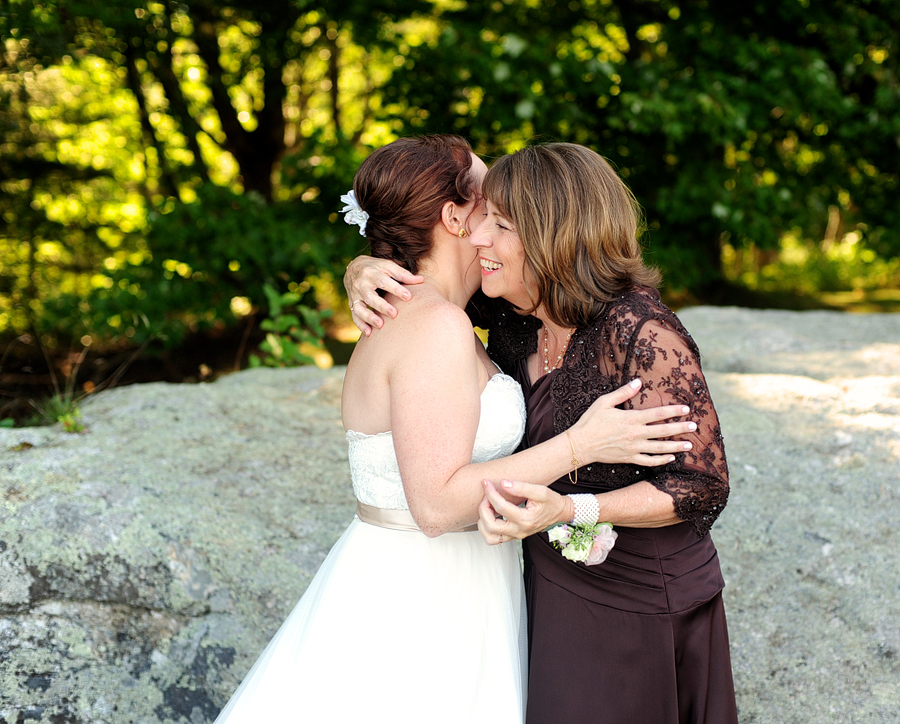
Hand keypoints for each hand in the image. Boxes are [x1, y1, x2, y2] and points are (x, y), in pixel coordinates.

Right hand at [344, 256, 423, 335]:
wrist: (353, 268)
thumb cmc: (377, 268)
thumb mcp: (388, 266)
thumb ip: (403, 274)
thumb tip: (421, 280)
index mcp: (371, 272)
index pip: (383, 281)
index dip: (396, 289)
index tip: (408, 297)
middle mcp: (361, 284)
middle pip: (370, 296)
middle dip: (381, 306)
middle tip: (394, 314)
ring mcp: (354, 295)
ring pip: (360, 308)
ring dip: (369, 317)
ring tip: (380, 325)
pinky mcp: (351, 304)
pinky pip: (354, 316)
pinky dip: (360, 325)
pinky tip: (369, 333)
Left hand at [478, 480, 569, 544]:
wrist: (560, 513)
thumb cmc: (551, 501)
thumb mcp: (540, 491)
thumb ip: (521, 487)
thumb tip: (503, 483)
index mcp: (526, 520)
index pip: (501, 507)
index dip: (490, 493)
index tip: (486, 483)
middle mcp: (519, 531)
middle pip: (491, 525)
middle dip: (483, 508)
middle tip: (486, 496)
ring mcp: (515, 536)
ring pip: (489, 536)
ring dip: (483, 521)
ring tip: (487, 507)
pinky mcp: (513, 536)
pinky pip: (494, 538)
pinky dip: (487, 528)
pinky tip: (490, 514)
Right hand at [569, 379, 696, 466]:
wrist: (580, 445)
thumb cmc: (591, 421)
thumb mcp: (604, 402)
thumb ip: (623, 393)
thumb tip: (638, 382)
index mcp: (631, 419)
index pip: (657, 414)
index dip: (673, 411)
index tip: (686, 409)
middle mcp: (635, 434)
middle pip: (663, 431)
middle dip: (680, 428)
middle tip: (694, 426)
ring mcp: (633, 448)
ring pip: (660, 448)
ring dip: (676, 446)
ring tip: (689, 445)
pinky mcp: (629, 458)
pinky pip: (649, 461)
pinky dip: (661, 461)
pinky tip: (671, 458)